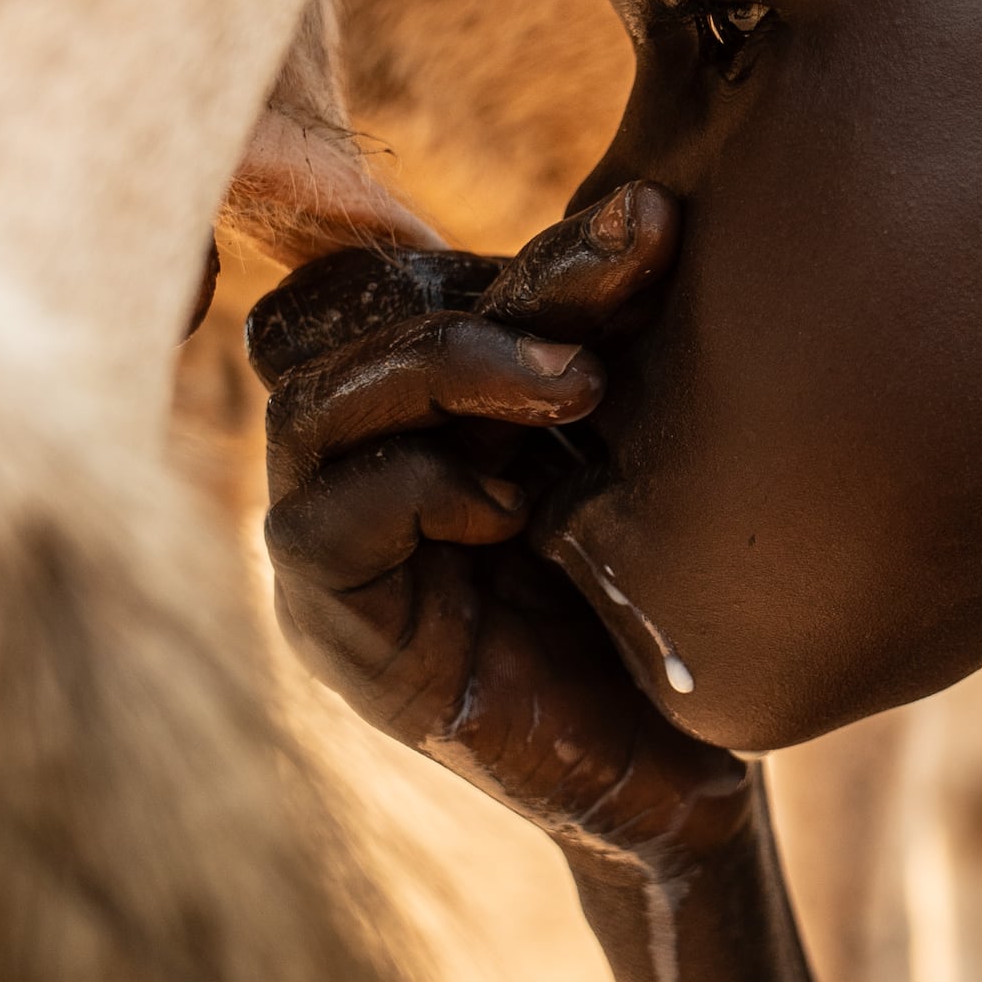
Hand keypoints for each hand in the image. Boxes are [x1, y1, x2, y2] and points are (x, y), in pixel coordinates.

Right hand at [255, 186, 750, 870]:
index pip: (427, 285)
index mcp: (429, 406)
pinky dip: (416, 488)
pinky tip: (514, 513)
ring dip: (447, 374)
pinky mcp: (326, 620)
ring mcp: (331, 536)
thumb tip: (644, 205)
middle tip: (604, 321)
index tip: (650, 228)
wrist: (663, 775)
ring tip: (571, 397)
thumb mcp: (629, 465)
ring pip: (318, 400)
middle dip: (478, 300)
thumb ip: (602, 351)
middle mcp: (362, 455)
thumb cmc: (653, 620)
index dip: (528, 251)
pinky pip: (320, 518)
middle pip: (344, 318)